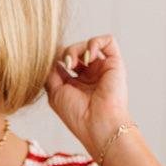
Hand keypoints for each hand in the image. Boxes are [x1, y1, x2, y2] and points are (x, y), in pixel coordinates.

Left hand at [44, 33, 133, 160]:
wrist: (97, 124)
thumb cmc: (76, 114)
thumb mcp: (54, 93)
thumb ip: (50, 74)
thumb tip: (50, 56)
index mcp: (77, 84)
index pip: (67, 62)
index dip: (57, 58)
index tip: (51, 61)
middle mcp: (91, 75)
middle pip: (76, 51)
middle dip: (66, 53)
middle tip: (64, 64)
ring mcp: (103, 69)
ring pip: (88, 45)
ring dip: (76, 48)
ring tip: (72, 63)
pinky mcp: (115, 64)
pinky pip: (108, 41)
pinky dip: (95, 43)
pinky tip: (88, 57)